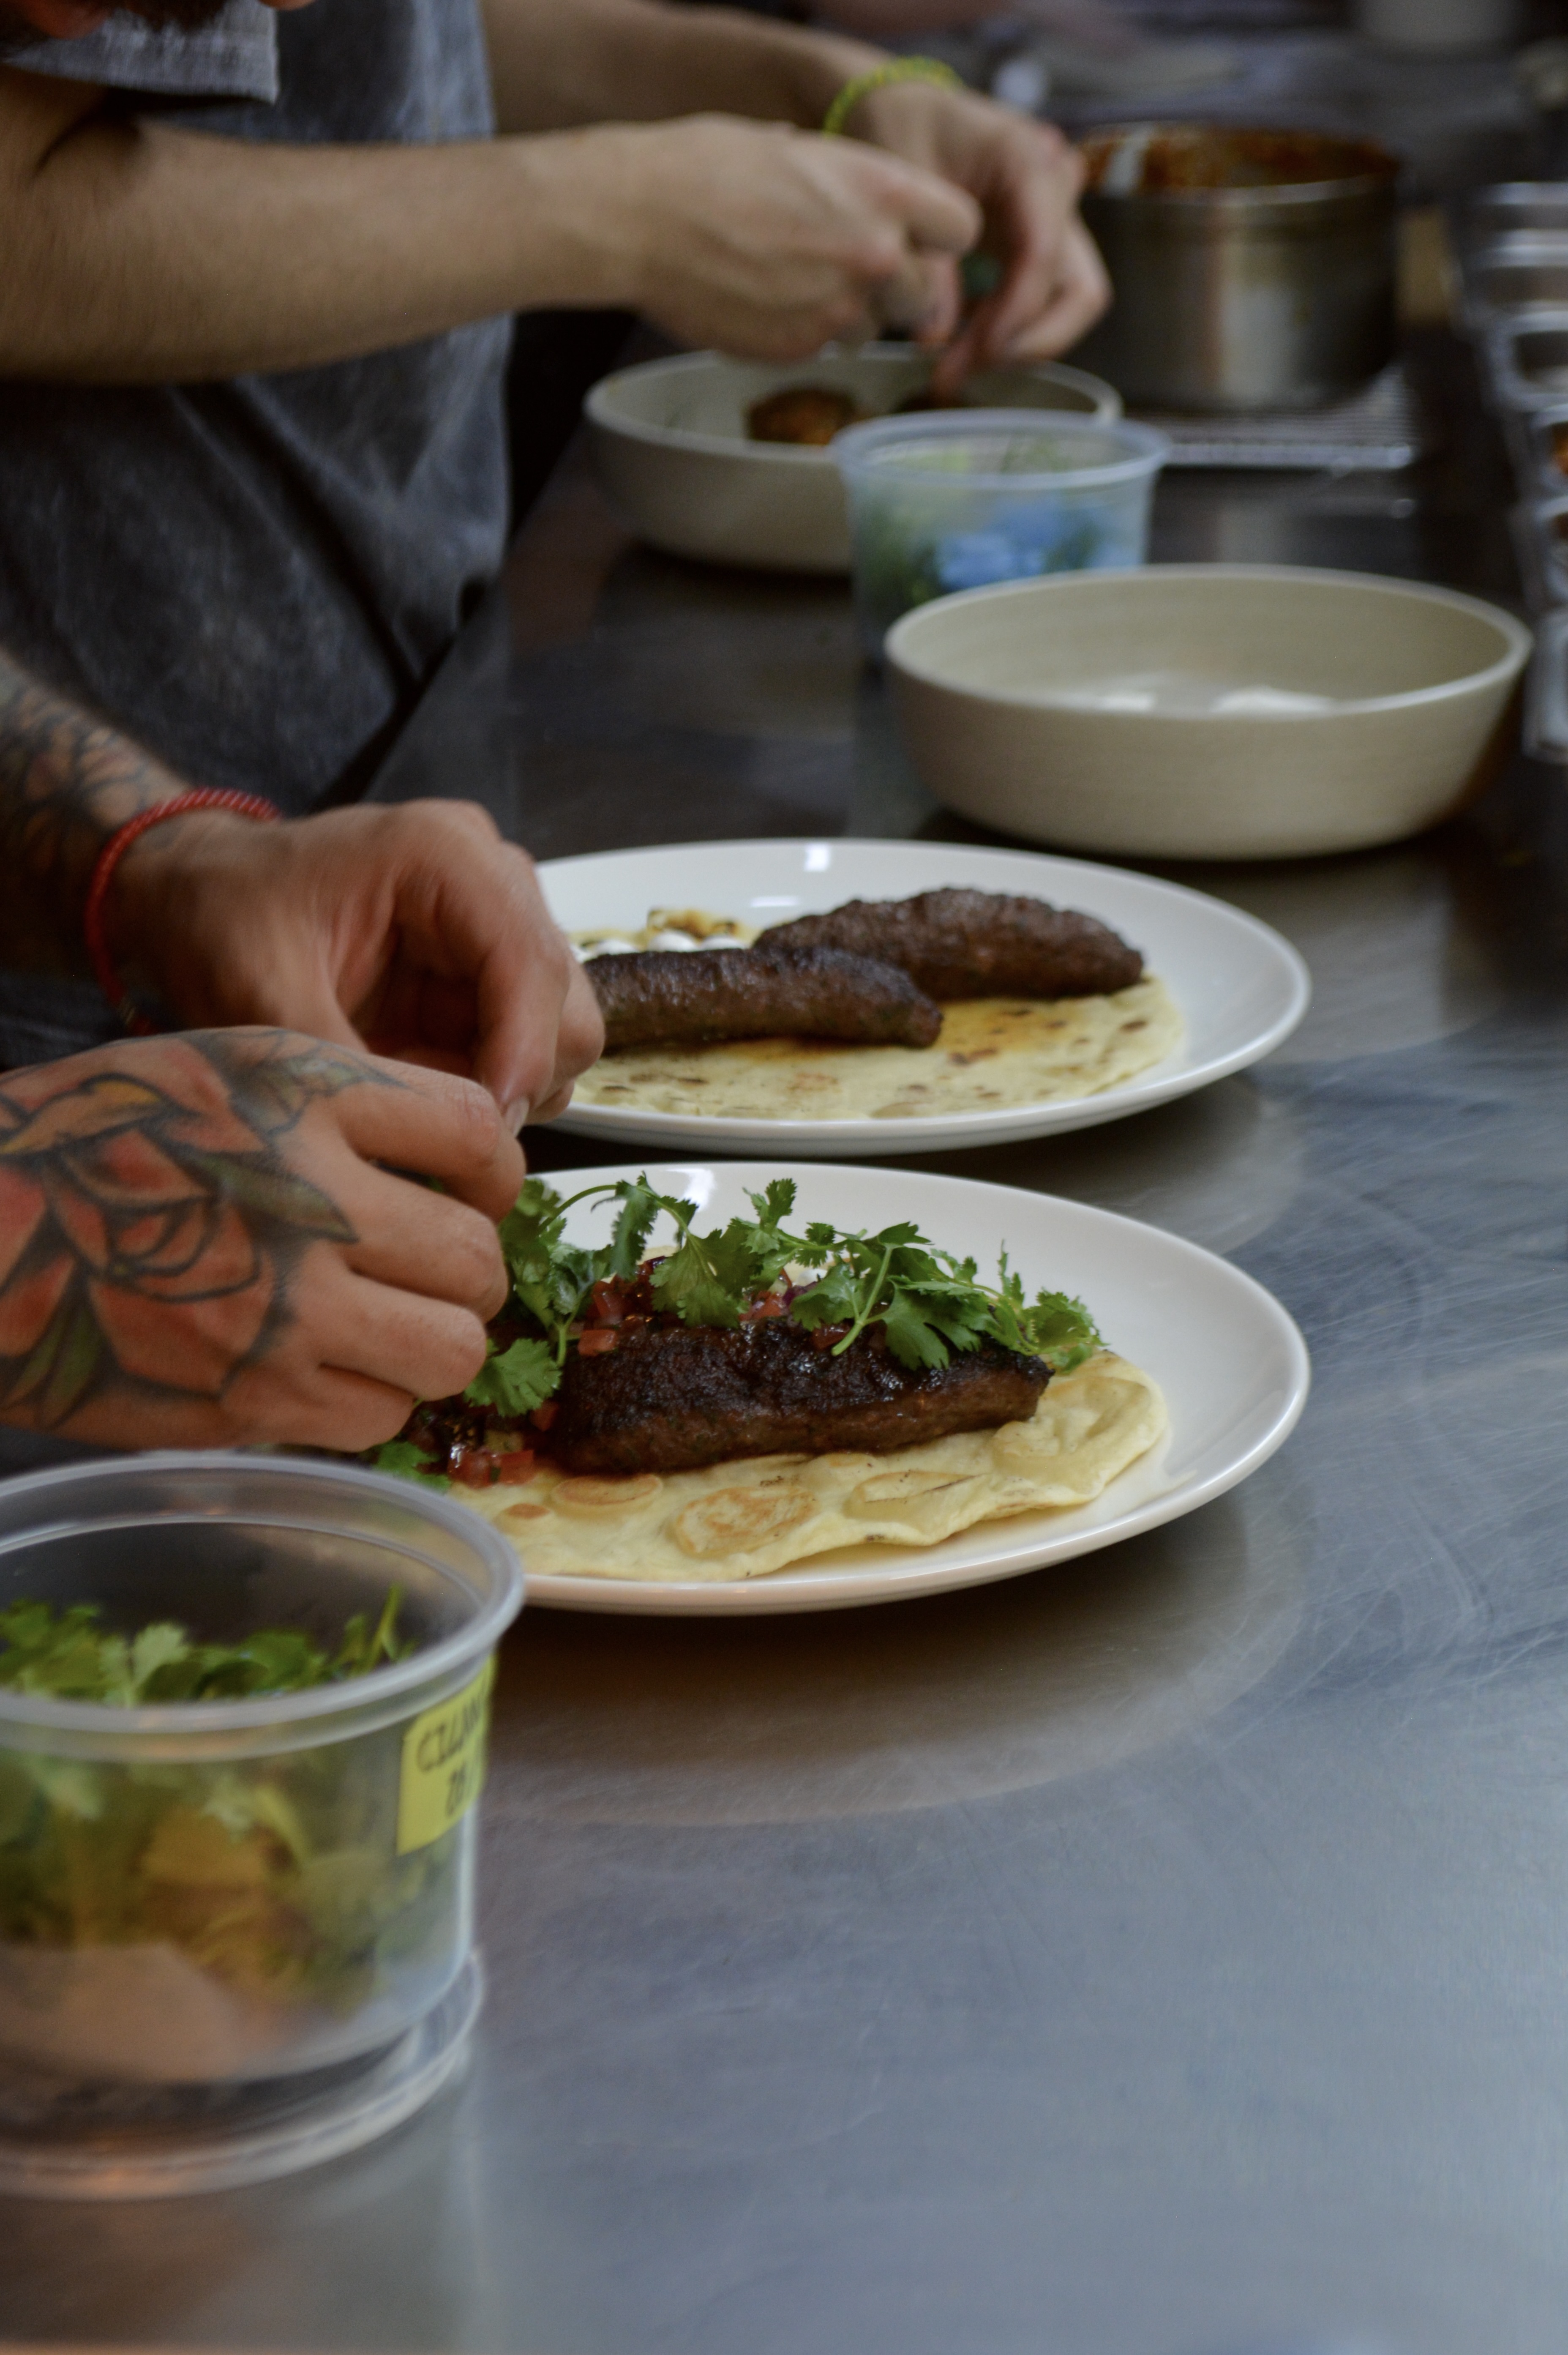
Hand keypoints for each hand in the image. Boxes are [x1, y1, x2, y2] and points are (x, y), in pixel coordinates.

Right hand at [0, 1029, 522, 1451]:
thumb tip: (458, 1169)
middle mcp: (304, 1200)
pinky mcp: (250, 1398)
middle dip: (467, 1273)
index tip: (470, 1190)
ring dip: (431, 1343)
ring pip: (449, 1353)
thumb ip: (343, 1104)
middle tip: (428, 1273)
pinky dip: (369, 1397)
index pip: (475, 1131)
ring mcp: (281, 1310)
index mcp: (300, 1095)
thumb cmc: (94, 1140)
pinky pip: (380, 1416)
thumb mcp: (221, 1069)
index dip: (491, 1172)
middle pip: (476, 1260)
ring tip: (387, 1326)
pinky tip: (324, 1367)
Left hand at [111, 799, 603, 1129]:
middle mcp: (493, 879)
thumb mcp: (259, 996)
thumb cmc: (221, 920)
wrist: (198, 896)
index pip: (531, 965)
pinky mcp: (485, 971)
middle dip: (515, 1077)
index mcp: (445, 855)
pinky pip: (517, 1049)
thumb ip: (343, 1065)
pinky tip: (412, 1076)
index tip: (485, 1130)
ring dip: (495, 1085)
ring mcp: (496, 925)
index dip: (523, 1057)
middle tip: (435, 1118)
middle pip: (569, 1006)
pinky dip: (477, 1083)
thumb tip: (420, 1145)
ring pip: (557, 1037)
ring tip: (407, 1087)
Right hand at [597, 114, 979, 358]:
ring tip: (793, 281)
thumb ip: (846, 182)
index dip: (939, 238)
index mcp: (882, 190)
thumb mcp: (795, 148)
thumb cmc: (705, 168)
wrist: (639, 218)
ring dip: (848, 313)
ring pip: (874, 327)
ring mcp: (838, 309)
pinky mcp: (800, 349)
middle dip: (892, 285)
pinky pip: (825, 347)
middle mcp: (873, 254)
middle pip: (922, 291)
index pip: (961, 228)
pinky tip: (765, 301)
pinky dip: (804, 331)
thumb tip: (858, 196)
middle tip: (845, 268)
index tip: (918, 241)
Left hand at [847, 80, 1109, 385]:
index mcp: (1027, 161)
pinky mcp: (1037, 241)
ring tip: (951, 368)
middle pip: (1080, 292)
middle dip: (1027, 343)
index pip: (1043, 254)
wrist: (898, 104)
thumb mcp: (901, 187)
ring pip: (1067, 303)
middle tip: (960, 372)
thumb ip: (926, 260)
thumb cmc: (897, 128)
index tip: (971, 355)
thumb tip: (937, 339)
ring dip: (1017, 346)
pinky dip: (1008, 329)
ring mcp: (1054, 217)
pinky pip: (1042, 299)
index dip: (1015, 316)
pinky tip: (959, 341)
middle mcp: (1056, 189)